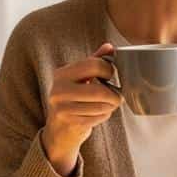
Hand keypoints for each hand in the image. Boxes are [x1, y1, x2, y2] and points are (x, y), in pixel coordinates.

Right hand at [41, 43, 122, 175]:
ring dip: (110, 106)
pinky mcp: (69, 122)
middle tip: (118, 96)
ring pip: (100, 106)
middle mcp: (58, 89)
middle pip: (99, 90)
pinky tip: (100, 114)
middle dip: (114, 95)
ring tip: (109, 105)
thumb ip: (94, 61)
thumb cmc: (73, 99)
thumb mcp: (80, 77)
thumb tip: (110, 46)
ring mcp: (62, 107)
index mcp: (62, 73)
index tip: (111, 76)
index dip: (109, 70)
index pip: (94, 65)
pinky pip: (97, 117)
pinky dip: (104, 116)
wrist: (59, 129)